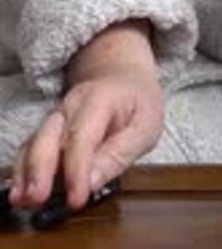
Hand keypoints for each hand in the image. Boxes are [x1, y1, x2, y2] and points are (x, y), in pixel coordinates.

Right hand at [9, 66, 162, 210]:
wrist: (123, 76)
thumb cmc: (138, 101)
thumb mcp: (146, 125)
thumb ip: (121, 152)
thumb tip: (93, 182)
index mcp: (100, 99)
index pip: (82, 136)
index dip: (77, 170)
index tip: (76, 199)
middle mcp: (71, 105)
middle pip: (49, 135)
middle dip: (41, 168)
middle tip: (38, 197)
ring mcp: (57, 116)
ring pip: (35, 142)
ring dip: (27, 171)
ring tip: (25, 199)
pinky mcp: (49, 129)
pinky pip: (31, 148)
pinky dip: (24, 169)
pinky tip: (22, 191)